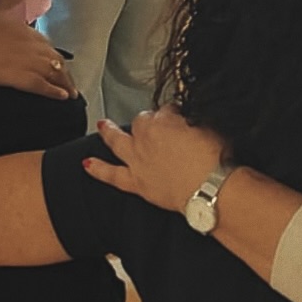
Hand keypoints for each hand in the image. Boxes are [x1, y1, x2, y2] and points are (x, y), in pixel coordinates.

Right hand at [0, 5, 75, 98]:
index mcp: (16, 26)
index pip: (43, 43)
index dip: (52, 55)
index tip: (57, 64)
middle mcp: (25, 39)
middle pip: (53, 56)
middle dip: (63, 70)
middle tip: (69, 82)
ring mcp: (21, 56)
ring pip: (53, 70)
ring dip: (65, 82)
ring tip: (71, 93)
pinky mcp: (13, 74)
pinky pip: (41, 84)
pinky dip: (55, 91)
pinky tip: (63, 97)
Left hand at [85, 106, 225, 210]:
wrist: (210, 191)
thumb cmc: (214, 160)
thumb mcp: (210, 129)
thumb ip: (195, 121)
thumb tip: (191, 120)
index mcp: (164, 122)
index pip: (165, 110)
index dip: (173, 112)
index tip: (179, 115)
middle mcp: (146, 139)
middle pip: (141, 122)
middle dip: (148, 120)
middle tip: (157, 122)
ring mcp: (138, 161)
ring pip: (117, 142)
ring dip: (109, 133)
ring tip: (102, 126)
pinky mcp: (136, 183)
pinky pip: (111, 175)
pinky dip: (98, 169)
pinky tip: (86, 164)